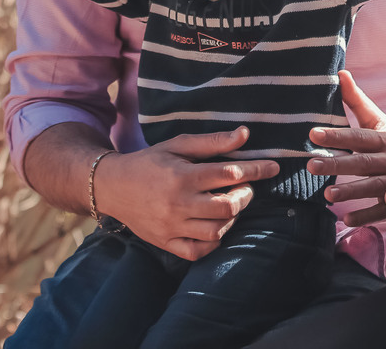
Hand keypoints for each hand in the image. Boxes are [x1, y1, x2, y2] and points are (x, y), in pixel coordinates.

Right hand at [93, 127, 279, 260]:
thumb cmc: (150, 162)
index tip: (273, 167)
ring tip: (229, 205)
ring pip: (216, 230)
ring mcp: (171, 227)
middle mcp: (178, 203)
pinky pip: (198, 251)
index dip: (256, 169)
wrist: (113, 187)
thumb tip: (245, 134)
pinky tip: (215, 226)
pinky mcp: (165, 243)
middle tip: (244, 187)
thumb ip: (212, 142)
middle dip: (245, 195)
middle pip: (228, 206)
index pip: (229, 173)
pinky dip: (213, 240)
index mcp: (182, 176)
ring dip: (232, 218)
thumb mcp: (178, 144)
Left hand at [307, 71, 385, 225]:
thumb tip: (340, 73)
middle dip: (338, 164)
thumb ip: (357, 100)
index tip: (312, 134)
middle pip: (362, 162)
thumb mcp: (379, 120)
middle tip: (311, 165)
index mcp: (384, 138)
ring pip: (373, 187)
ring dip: (352, 191)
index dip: (337, 135)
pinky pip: (382, 211)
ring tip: (327, 195)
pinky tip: (346, 220)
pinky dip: (366, 216)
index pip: (358, 136)